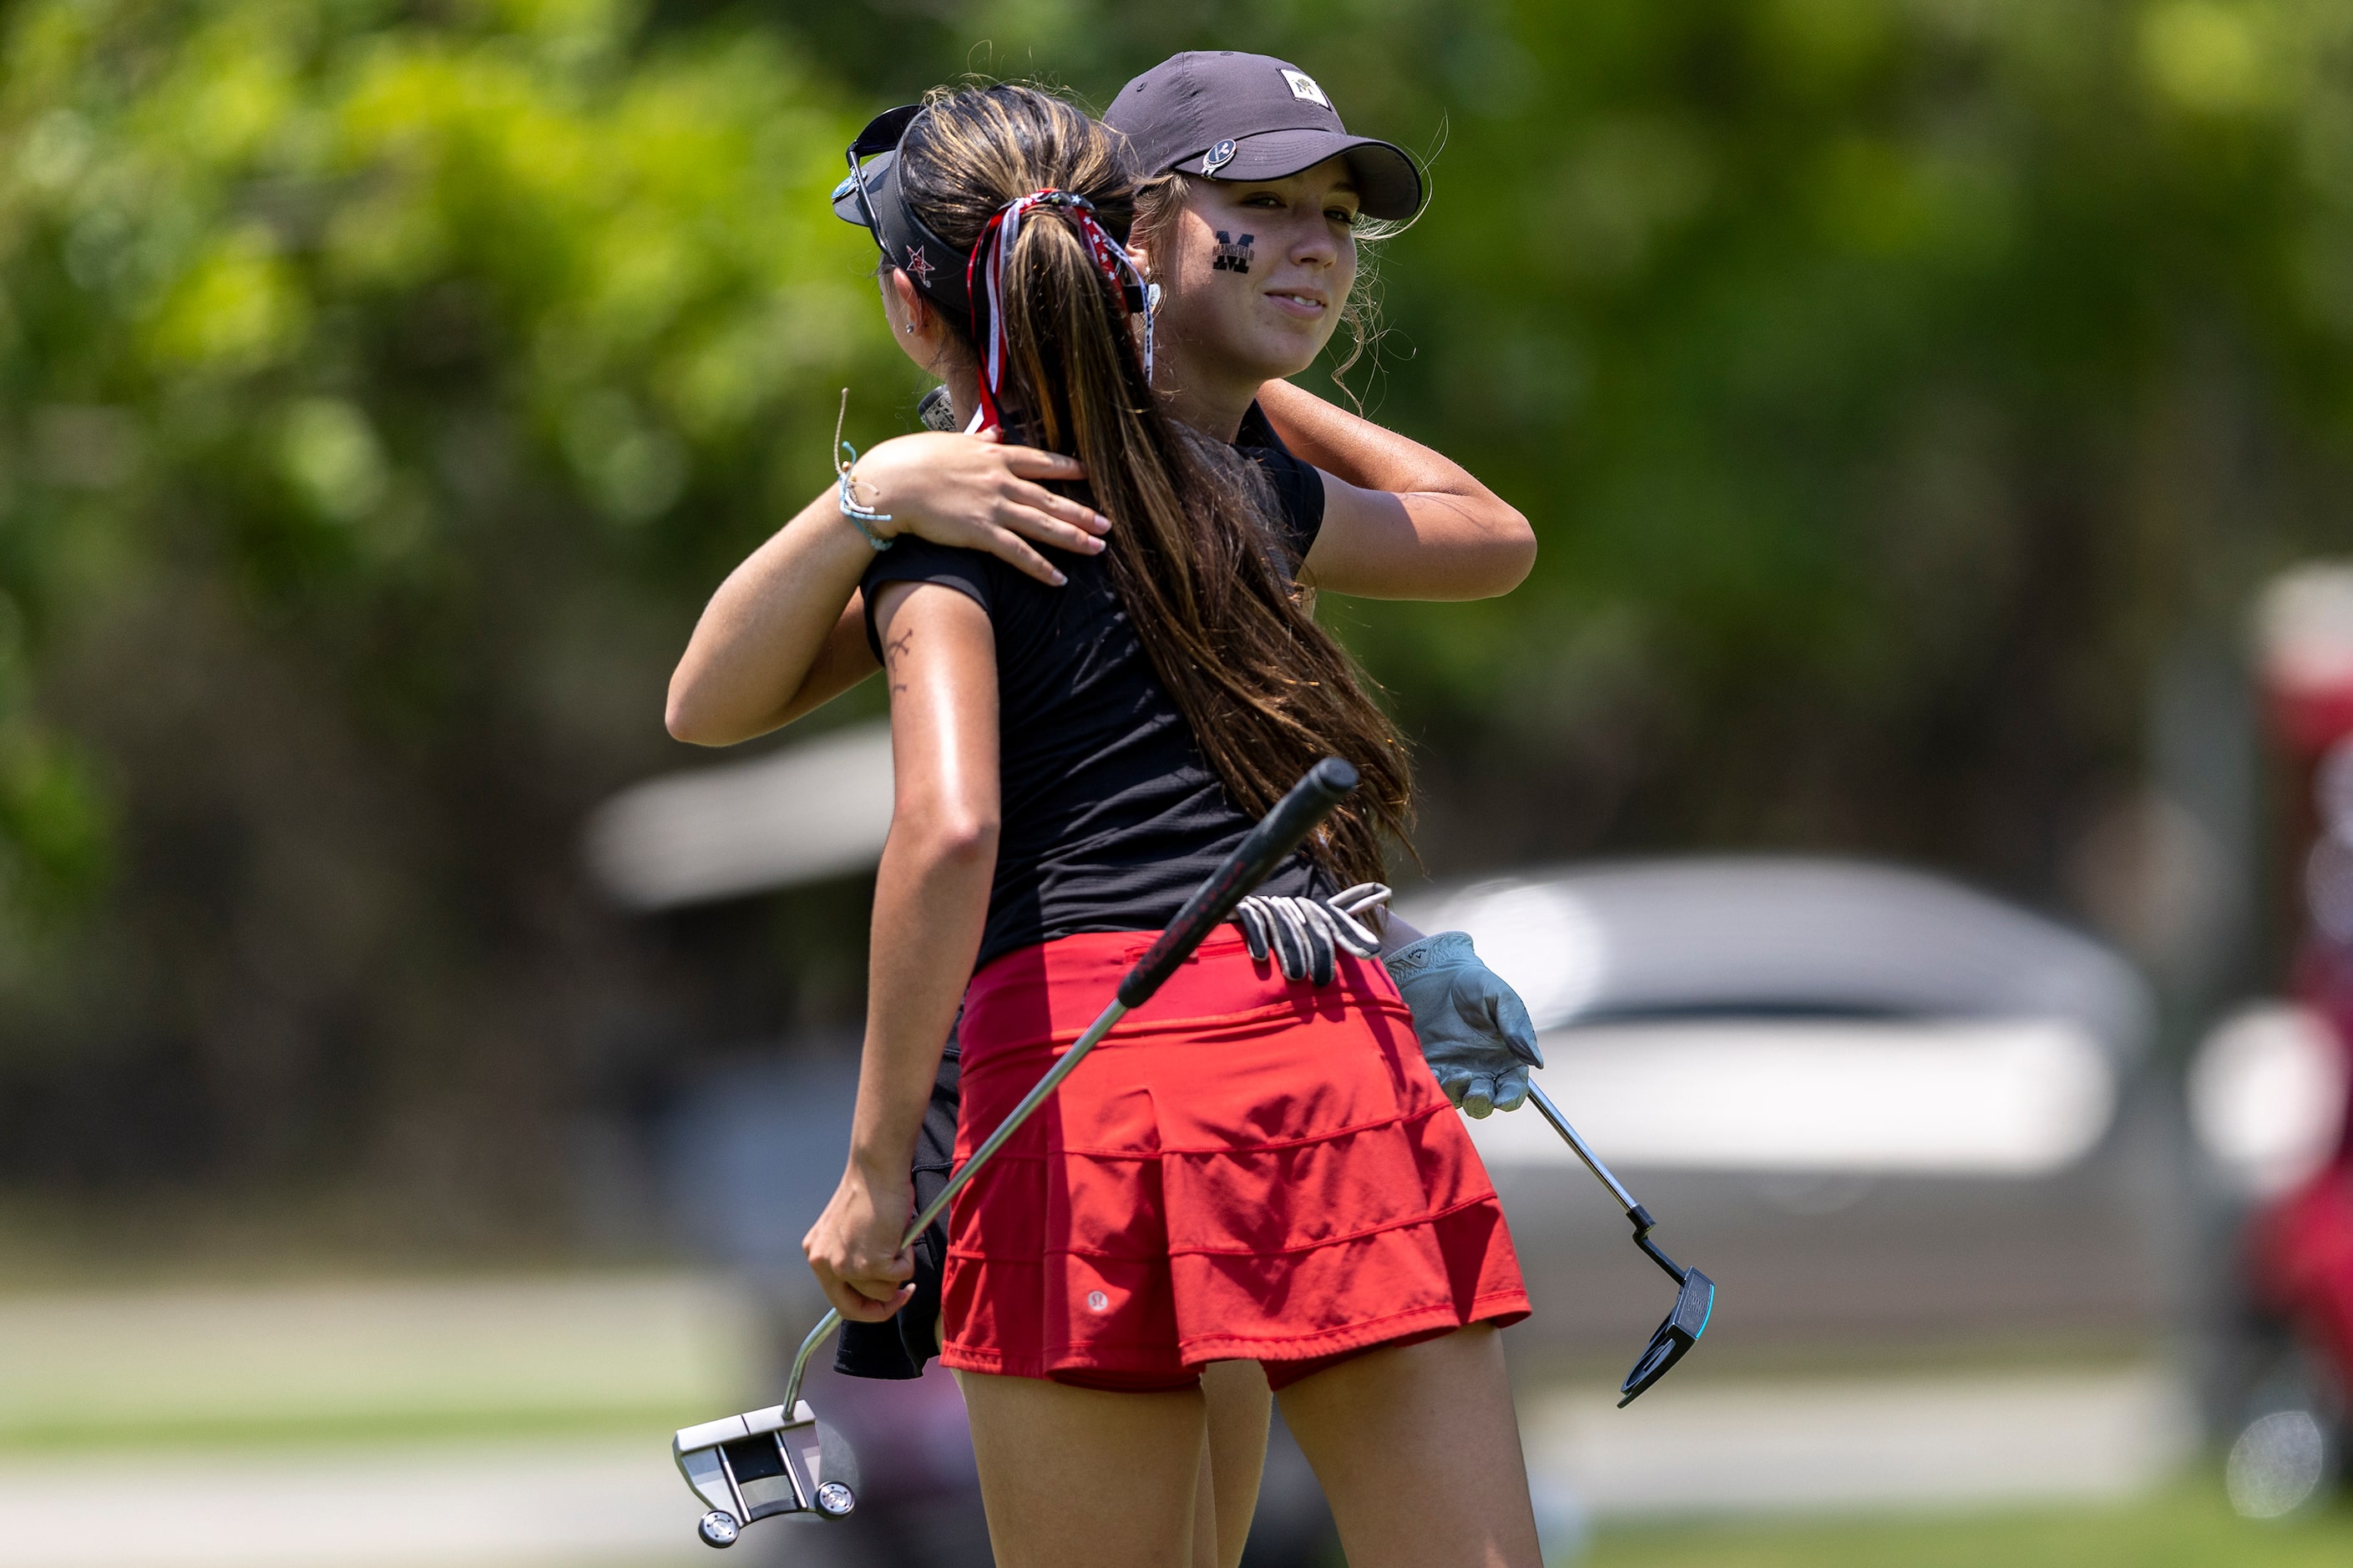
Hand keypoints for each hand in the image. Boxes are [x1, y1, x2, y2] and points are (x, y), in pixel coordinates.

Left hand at [803, 1165, 917, 1321]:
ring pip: (884, 1292)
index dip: (866, 1307)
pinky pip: (902, 1275)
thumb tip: (878, 1284)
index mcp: (816, 1255)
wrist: (877, 1169)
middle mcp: (824, 1264)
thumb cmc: (871, 1191)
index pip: (838, 1301)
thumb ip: (853, 1256)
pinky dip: (908, 1257)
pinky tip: (901, 1233)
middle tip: (904, 1293)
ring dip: (899, 1269)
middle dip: (884, 1307)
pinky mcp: (870, 1264)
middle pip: (856, 1309)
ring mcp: (846, 1266)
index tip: (885, 1300)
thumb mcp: (849, 1232)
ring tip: (897, 1237)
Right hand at [852, 430, 1109, 585]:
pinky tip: (1060, 579)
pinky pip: (1019, 553)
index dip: (1067, 468)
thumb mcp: (950, 442)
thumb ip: (978, 439)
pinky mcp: (981, 532)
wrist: (890, 482)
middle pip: (1051, 497)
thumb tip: (994, 430)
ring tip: (1098, 548)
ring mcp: (994, 506)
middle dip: (1082, 512)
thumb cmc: (912, 459)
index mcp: (993, 454)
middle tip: (1108, 523)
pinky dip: (1041, 567)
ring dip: (1073, 538)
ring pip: (1043, 524)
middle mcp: (1001, 479)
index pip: (1041, 460)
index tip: (1089, 473)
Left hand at [1384, 931, 1543, 1117]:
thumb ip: (1518, 1029)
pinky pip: (1432, 1085)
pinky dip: (1433, 1086)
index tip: (1503, 1100)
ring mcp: (1454, 1070)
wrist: (1437, 972)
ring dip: (1460, 1094)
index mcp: (1506, 1058)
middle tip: (1478, 1091)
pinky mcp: (1430, 1065)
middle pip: (1486, 1103)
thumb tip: (1538, 1063)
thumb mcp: (1501, 999)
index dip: (1510, 1099)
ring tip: (1457, 1073)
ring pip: (1459, 1099)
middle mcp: (1482, 1070)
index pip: (1513, 1090)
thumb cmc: (1475, 983)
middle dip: (1483, 1103)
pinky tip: (1435, 1072)